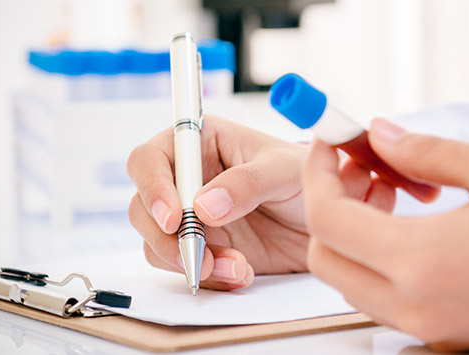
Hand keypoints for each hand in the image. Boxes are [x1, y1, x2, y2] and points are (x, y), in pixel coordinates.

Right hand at [127, 115, 394, 290]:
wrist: (325, 220)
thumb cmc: (306, 176)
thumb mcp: (285, 170)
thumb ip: (247, 182)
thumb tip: (204, 206)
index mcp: (200, 142)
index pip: (150, 159)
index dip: (152, 187)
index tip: (174, 217)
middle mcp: (187, 178)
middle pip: (143, 207)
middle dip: (166, 238)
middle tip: (198, 258)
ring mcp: (192, 216)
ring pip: (157, 242)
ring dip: (189, 262)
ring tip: (237, 267)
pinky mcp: (203, 247)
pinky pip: (185, 267)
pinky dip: (209, 276)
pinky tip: (241, 272)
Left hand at [303, 118, 468, 350]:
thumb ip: (424, 151)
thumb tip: (380, 135)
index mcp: (421, 263)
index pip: (327, 221)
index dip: (317, 175)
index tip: (327, 146)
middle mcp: (416, 307)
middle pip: (326, 260)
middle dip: (327, 208)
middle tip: (357, 169)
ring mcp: (431, 329)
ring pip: (353, 283)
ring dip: (352, 236)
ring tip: (388, 192)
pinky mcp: (449, 336)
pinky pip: (387, 301)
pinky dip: (380, 262)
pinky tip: (410, 228)